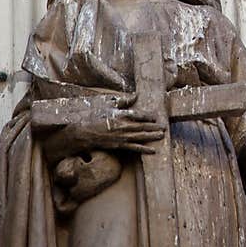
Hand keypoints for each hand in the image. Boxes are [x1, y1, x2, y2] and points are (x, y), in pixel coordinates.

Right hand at [42, 97, 164, 162]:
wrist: (81, 133)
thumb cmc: (92, 116)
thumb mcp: (107, 104)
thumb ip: (122, 101)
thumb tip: (135, 96)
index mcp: (119, 115)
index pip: (137, 115)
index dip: (147, 116)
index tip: (155, 116)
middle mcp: (121, 126)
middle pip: (141, 127)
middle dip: (153, 127)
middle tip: (164, 127)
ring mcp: (120, 137)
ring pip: (139, 137)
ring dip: (151, 137)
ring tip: (162, 136)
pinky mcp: (118, 145)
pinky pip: (133, 148)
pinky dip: (143, 149)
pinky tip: (152, 150)